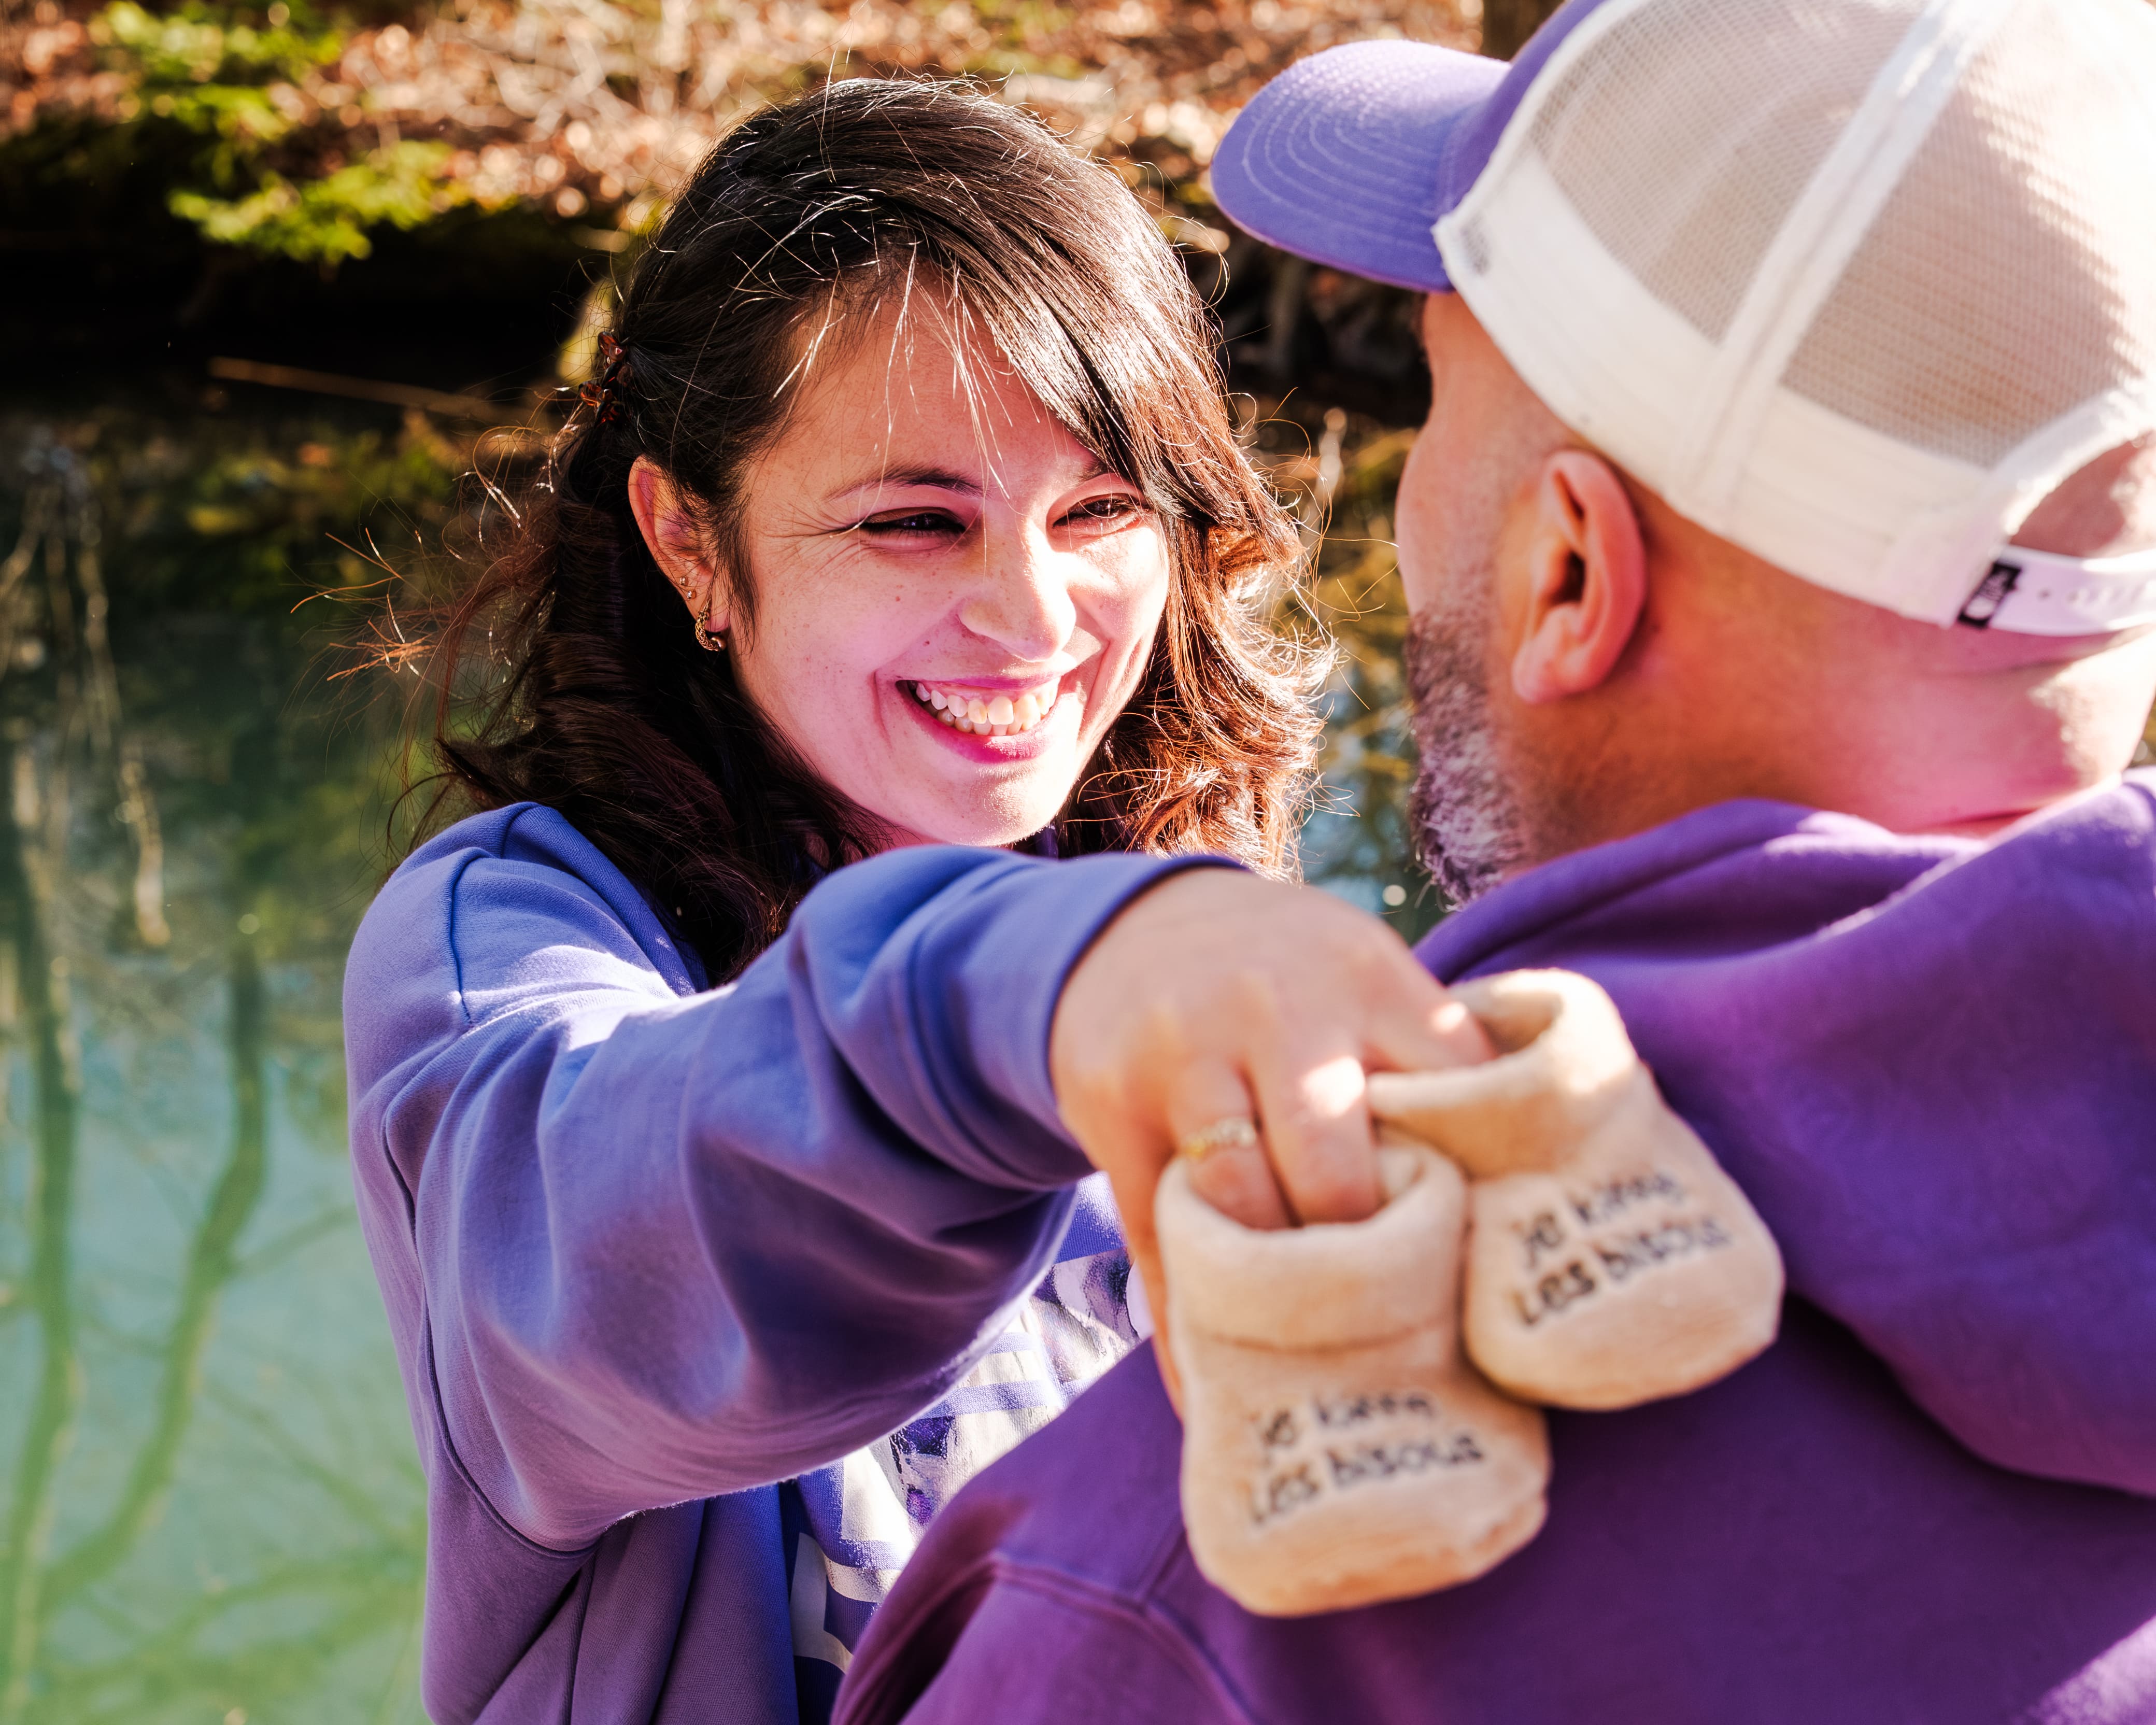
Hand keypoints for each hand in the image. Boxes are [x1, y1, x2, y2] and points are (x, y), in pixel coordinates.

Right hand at [1050, 869, 1491, 1376]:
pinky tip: (1213, 1392)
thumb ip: (1436, 1058)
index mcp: (1365, 977)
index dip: (1476, 1187)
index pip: (1451, 1097)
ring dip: (1277, 1284)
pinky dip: (1185, 1328)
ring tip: (1312, 1335)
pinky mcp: (1113, 1107)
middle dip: (1367, 1253)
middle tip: (1394, 1313)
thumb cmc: (1289, 976)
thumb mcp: (1365, 975)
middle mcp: (1274, 1010)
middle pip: (1338, 1175)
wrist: (1131, 924)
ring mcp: (1183, 1057)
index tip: (1490, 1260)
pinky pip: (1154, 1242)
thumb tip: (1541, 1181)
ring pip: (1242, 1210)